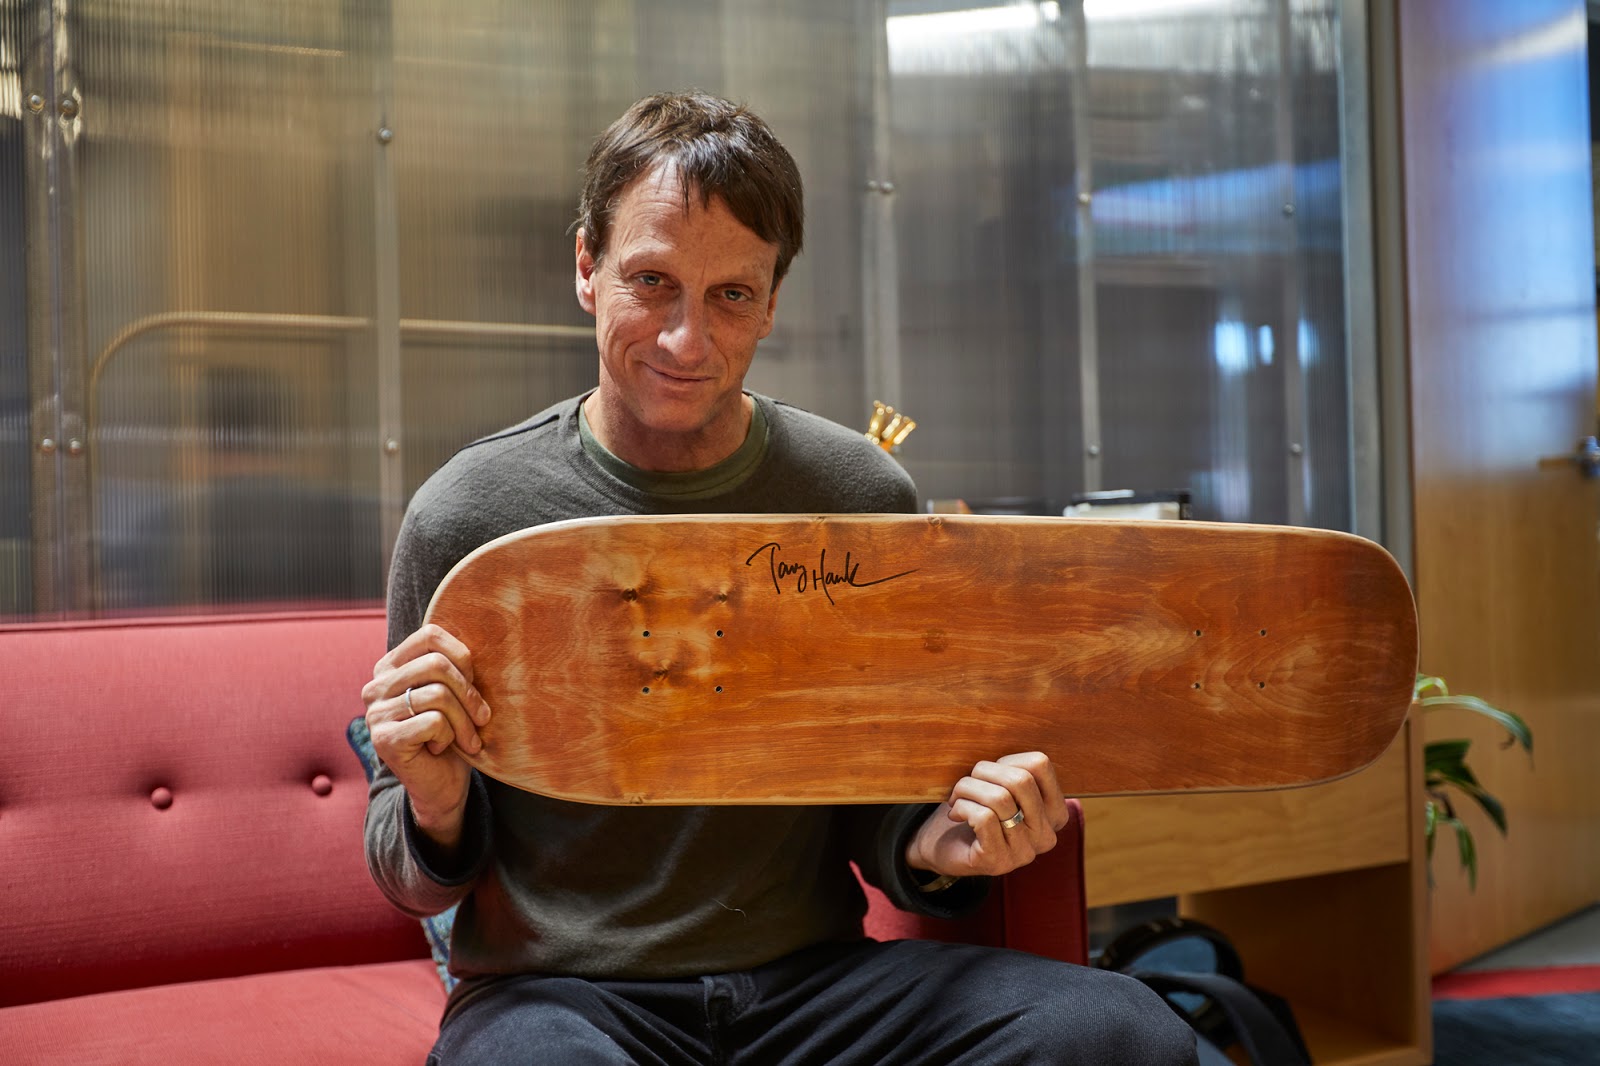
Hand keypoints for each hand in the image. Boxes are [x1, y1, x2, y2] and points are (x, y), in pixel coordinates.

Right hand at [361, 623, 491, 848]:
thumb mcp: (455, 693)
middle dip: (470, 693)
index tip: (476, 682)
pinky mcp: (383, 739)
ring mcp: (375, 713)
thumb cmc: (453, 735)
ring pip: (439, 695)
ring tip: (468, 738)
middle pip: (438, 665)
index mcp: (390, 666)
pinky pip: (434, 722)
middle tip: (483, 718)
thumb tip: (488, 635)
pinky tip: (442, 748)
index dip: (463, 656)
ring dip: (465, 721)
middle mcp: (376, 685)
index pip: (430, 635)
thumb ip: (455, 665)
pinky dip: (450, 737)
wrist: (441, 786)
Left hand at [905, 752, 1069, 878]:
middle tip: (965, 782)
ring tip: (956, 797)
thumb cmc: (975, 809)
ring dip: (967, 789)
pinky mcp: (999, 862)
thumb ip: (1013, 771)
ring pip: (1000, 798)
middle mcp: (1046, 836)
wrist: (945, 848)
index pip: (1040, 765)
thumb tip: (1002, 749)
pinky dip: (962, 807)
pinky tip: (955, 814)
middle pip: (1021, 780)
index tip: (988, 774)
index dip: (1006, 761)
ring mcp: (1024, 853)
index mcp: (1054, 813)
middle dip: (983, 772)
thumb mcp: (1000, 785)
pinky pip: (984, 818)